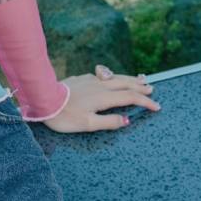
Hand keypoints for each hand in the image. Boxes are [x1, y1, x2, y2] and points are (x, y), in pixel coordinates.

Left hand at [41, 66, 160, 132]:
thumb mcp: (88, 124)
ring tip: (139, 79)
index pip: (130, 97)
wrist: (44, 98)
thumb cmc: (65, 116)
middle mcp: (100, 85)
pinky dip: (115, 77)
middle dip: (140, 85)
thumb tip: (127, 120)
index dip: (145, 101)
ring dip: (129, 78)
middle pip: (125, 83)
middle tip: (152, 88)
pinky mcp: (82, 78)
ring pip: (115, 77)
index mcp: (104, 97)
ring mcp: (91, 79)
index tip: (157, 106)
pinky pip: (104, 76)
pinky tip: (113, 79)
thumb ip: (109, 122)